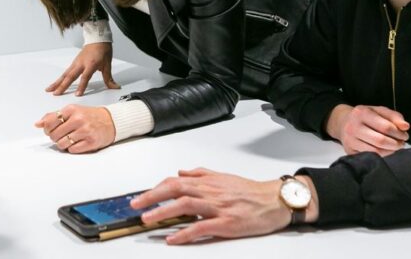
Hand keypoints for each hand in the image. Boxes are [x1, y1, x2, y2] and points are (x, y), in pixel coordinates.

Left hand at [33, 104, 114, 152]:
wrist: (111, 121)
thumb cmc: (89, 116)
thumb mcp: (72, 111)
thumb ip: (53, 116)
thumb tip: (37, 124)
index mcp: (72, 109)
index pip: (50, 122)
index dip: (47, 129)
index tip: (50, 130)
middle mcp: (78, 119)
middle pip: (54, 135)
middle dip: (55, 137)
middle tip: (62, 135)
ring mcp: (85, 131)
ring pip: (62, 144)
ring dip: (63, 144)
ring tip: (70, 139)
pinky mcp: (91, 142)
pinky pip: (72, 150)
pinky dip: (72, 148)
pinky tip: (77, 142)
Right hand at [46, 43, 118, 95]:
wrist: (97, 38)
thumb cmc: (103, 50)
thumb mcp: (107, 64)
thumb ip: (109, 77)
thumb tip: (115, 87)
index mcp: (90, 64)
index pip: (85, 77)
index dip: (81, 86)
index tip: (77, 95)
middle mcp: (81, 63)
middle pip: (70, 76)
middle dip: (63, 86)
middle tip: (56, 94)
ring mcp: (76, 63)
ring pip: (65, 74)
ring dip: (57, 82)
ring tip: (49, 90)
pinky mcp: (74, 63)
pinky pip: (65, 72)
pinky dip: (59, 78)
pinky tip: (55, 84)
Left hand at [130, 168, 312, 243]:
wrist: (275, 200)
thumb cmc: (250, 191)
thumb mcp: (223, 177)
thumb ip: (201, 174)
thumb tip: (181, 172)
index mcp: (207, 182)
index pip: (175, 181)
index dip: (156, 188)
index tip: (141, 196)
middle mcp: (210, 192)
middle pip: (175, 189)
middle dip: (152, 197)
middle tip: (135, 206)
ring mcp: (218, 207)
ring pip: (185, 205)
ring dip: (163, 212)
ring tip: (148, 220)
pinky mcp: (227, 223)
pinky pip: (202, 227)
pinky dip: (185, 233)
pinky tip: (173, 238)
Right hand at [326, 104, 409, 155]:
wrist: (343, 122)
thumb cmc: (365, 117)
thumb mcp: (379, 111)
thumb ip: (394, 116)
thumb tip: (405, 126)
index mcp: (361, 113)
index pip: (385, 127)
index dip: (399, 133)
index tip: (404, 135)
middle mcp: (353, 127)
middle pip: (380, 140)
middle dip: (396, 144)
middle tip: (401, 143)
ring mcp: (350, 140)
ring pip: (376, 151)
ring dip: (390, 151)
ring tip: (395, 147)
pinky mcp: (349, 151)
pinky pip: (370, 157)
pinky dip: (382, 156)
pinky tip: (385, 151)